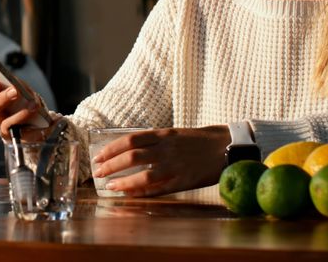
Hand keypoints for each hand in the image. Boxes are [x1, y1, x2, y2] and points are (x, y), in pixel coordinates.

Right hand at [0, 80, 51, 140]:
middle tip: (15, 91)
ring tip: (34, 105)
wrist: (35, 124)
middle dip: (2, 99)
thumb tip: (20, 84)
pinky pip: (26, 135)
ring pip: (6, 125)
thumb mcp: (22, 89)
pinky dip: (37, 128)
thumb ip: (19, 85)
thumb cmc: (25, 101)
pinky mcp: (19, 138)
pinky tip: (50, 118)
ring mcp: (5, 130)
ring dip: (20, 115)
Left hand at [91, 125, 231, 195]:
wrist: (229, 146)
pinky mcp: (185, 181)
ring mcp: (175, 166)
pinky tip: (131, 195)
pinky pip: (160, 189)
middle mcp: (167, 149)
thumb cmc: (201, 139)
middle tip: (98, 172)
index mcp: (163, 135)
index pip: (130, 140)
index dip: (111, 149)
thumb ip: (155, 142)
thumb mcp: (175, 134)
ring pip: (143, 176)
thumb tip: (131, 151)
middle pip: (131, 157)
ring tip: (110, 186)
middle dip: (111, 165)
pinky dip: (143, 193)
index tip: (98, 156)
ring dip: (124, 182)